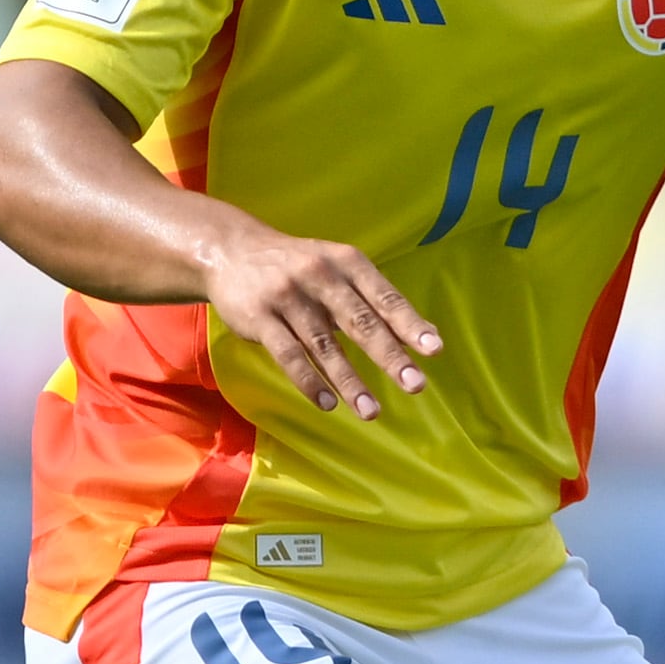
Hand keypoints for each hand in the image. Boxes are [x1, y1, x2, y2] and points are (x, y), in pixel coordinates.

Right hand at [197, 222, 440, 420]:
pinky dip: (309, 381)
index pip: (384, 297)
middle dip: (390, 356)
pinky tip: (327, 404)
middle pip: (360, 321)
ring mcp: (288, 297)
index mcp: (346, 263)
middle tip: (415, 385)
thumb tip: (424, 336)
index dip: (410, 324)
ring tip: (372, 411)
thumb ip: (374, 301)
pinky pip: (288, 355)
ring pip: (324, 345)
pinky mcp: (260, 318)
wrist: (231, 252)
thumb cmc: (297, 266)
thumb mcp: (337, 269)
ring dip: (350, 381)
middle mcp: (320, 276)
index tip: (433, 350)